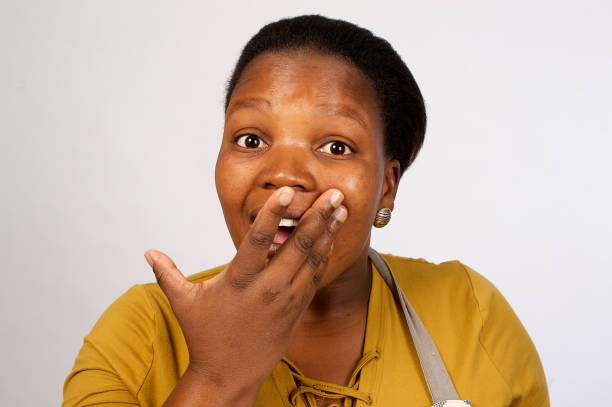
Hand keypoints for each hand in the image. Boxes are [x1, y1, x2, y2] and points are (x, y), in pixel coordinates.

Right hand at [144, 187, 346, 402]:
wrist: (229, 376)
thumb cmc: (206, 337)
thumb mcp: (184, 303)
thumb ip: (168, 274)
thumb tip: (148, 252)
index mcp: (239, 281)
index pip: (258, 240)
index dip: (274, 214)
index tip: (289, 191)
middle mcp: (267, 287)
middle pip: (297, 245)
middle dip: (318, 216)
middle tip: (334, 193)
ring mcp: (286, 299)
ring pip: (313, 259)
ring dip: (328, 232)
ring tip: (341, 208)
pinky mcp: (297, 309)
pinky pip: (315, 277)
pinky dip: (325, 255)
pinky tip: (332, 237)